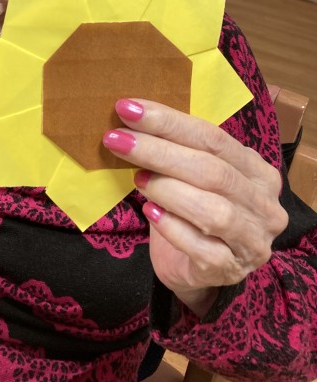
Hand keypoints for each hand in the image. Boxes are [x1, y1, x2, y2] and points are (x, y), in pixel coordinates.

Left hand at [103, 99, 287, 316]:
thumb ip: (177, 148)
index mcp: (257, 171)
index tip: (127, 109)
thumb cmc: (192, 210)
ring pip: (213, 211)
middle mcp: (264, 205)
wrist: (194, 267)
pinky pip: (202, 248)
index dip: (168, 121)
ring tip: (137, 178)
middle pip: (211, 171)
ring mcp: (252, 242)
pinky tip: (150, 213)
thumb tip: (132, 115)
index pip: (212, 137)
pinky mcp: (230, 271)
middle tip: (117, 140)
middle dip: (159, 151)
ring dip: (168, 189)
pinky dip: (172, 228)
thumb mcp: (193, 174)